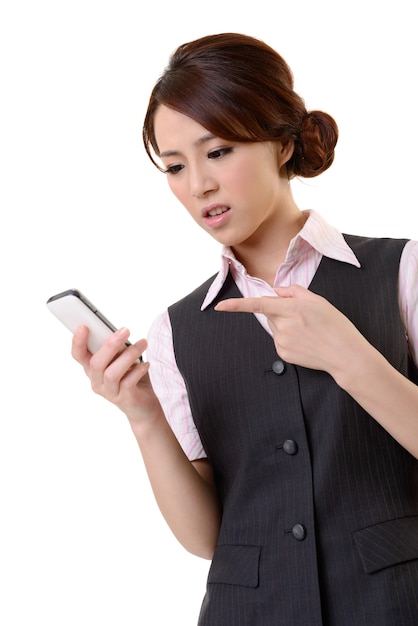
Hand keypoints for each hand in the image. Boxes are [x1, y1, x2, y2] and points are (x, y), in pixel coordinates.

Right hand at [71, 326, 161, 423]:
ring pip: (112, 373)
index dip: (77, 342)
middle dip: (110, 345)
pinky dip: (138, 370)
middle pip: (96, 363)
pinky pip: (128, 383)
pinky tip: (146, 363)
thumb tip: (119, 332)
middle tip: (126, 330)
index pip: (79, 355)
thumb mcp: (121, 360)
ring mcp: (109, 392)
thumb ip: (116, 349)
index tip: (83, 327)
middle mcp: (97, 381)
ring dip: (129, 355)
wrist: (143, 406)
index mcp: (92, 369)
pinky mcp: (123, 399)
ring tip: (143, 344)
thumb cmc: (131, 377)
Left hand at [215, 285, 364, 378]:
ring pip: (274, 327)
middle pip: (269, 313)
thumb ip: (293, 292)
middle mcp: (283, 326)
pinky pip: (279, 340)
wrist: (345, 355)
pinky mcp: (283, 354)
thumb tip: (275, 291)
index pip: (258, 304)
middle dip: (280, 311)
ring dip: (285, 324)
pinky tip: (305, 342)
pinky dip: (288, 337)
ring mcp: (282, 342)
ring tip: (308, 331)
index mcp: (292, 309)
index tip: (220, 306)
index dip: (236, 305)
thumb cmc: (335, 326)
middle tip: (304, 317)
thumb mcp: (318, 301)